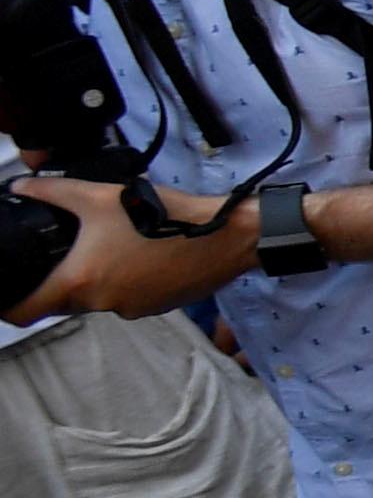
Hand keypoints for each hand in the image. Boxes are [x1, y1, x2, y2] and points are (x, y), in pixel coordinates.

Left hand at [13, 180, 251, 325]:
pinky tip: (141, 257)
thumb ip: (53, 191)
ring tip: (113, 249)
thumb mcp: (100, 195)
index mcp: (80, 280)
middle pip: (61, 304)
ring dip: (96, 281)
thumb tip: (21, 186)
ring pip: (96, 300)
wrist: (226, 236)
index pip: (25, 312)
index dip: (10, 305)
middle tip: (67, 256)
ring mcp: (131, 308)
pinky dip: (125, 283)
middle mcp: (102, 302)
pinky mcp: (155, 307)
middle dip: (58, 284)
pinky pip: (126, 300)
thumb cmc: (165, 217)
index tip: (10, 292)